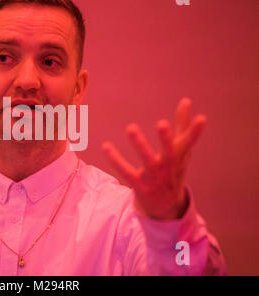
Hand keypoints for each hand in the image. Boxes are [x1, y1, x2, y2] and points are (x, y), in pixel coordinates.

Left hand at [102, 98, 206, 219]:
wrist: (166, 207)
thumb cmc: (173, 170)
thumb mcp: (181, 150)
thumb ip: (183, 125)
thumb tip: (186, 100)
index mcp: (179, 157)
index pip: (189, 143)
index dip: (195, 132)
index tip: (201, 119)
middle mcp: (168, 168)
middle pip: (169, 153)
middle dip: (166, 139)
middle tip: (162, 124)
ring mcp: (154, 178)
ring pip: (147, 161)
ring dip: (140, 145)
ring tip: (131, 128)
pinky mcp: (139, 186)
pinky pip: (127, 172)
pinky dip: (116, 160)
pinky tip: (106, 146)